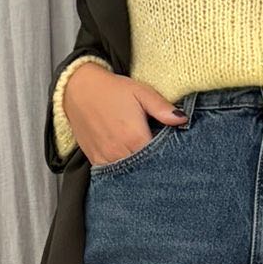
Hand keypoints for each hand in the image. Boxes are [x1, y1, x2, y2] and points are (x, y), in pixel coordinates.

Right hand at [64, 64, 187, 164]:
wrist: (79, 89)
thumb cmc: (113, 90)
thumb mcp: (142, 93)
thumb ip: (163, 108)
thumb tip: (183, 119)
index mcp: (135, 136)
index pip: (159, 157)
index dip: (169, 157)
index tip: (175, 154)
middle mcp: (119, 151)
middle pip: (144, 169)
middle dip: (155, 166)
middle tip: (164, 160)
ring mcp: (105, 158)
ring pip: (128, 175)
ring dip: (139, 170)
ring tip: (147, 162)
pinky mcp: (95, 160)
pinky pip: (112, 173)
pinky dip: (122, 171)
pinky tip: (129, 163)